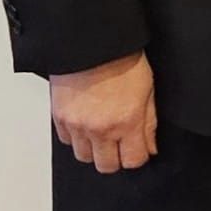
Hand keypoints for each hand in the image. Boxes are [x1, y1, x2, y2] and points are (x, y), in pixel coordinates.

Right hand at [50, 52, 156, 173]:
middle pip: (107, 166)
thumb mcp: (148, 90)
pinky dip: (76, 137)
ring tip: (102, 133)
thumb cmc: (122, 60)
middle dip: (116, 159)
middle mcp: (100, 129)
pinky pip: (66, 142)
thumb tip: (150, 146)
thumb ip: (149, 123)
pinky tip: (86, 123)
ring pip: (84, 157)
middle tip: (120, 144)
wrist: (92, 43)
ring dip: (94, 150)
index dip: (138, 157)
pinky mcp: (60, 118)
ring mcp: (77, 126)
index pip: (134, 160)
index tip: (139, 149)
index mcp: (127, 122)